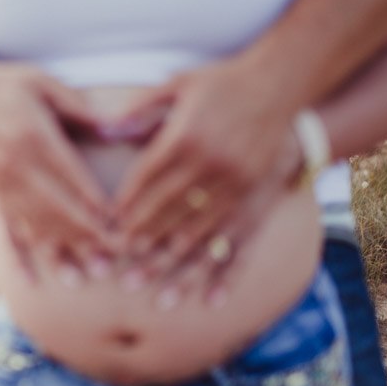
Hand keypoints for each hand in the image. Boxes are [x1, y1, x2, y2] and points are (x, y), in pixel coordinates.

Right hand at [0, 60, 117, 279]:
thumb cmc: (3, 84)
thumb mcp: (43, 83)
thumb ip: (80, 109)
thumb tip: (117, 128)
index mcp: (34, 136)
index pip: (73, 179)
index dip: (97, 205)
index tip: (121, 226)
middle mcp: (16, 166)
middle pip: (57, 209)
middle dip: (86, 238)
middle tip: (113, 261)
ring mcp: (1, 183)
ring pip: (35, 224)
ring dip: (60, 251)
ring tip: (83, 277)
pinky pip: (7, 227)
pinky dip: (18, 255)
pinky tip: (28, 280)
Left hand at [113, 57, 296, 277]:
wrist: (280, 86)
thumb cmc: (221, 85)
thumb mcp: (178, 86)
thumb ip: (140, 109)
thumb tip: (106, 130)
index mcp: (185, 137)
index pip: (145, 178)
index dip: (124, 203)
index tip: (106, 223)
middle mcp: (209, 166)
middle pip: (164, 211)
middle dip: (138, 238)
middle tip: (116, 260)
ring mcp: (235, 187)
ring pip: (195, 233)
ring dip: (169, 261)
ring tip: (147, 285)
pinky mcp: (256, 201)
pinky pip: (238, 245)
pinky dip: (223, 275)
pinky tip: (209, 300)